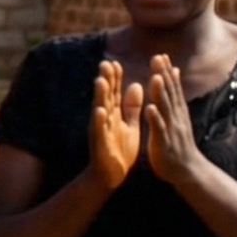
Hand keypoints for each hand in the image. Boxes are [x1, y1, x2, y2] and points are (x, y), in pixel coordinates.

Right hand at [88, 59, 144, 191]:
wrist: (111, 175)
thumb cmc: (119, 149)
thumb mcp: (130, 125)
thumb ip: (132, 107)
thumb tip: (137, 85)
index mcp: (113, 114)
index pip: (113, 92)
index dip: (115, 78)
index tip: (116, 62)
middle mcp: (104, 119)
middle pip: (105, 96)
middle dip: (106, 80)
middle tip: (106, 63)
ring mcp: (101, 130)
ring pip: (100, 109)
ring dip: (99, 96)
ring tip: (100, 81)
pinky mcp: (100, 143)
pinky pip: (100, 130)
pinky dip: (100, 120)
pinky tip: (100, 111)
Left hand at [142, 54, 203, 186]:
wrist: (186, 171)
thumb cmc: (177, 143)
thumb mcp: (176, 118)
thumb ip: (173, 96)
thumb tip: (174, 74)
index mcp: (175, 113)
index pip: (171, 89)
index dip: (166, 72)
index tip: (161, 55)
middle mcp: (175, 118)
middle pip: (169, 94)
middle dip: (163, 76)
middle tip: (158, 57)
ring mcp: (171, 130)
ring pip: (166, 109)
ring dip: (161, 93)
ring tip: (155, 77)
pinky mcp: (164, 143)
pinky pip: (160, 129)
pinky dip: (156, 119)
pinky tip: (150, 108)